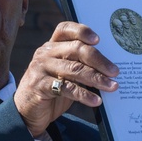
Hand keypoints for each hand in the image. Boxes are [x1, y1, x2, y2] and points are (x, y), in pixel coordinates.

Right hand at [14, 22, 118, 136]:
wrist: (26, 111)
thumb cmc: (50, 90)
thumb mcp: (63, 73)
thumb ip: (78, 66)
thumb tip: (109, 69)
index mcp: (51, 46)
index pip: (65, 29)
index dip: (82, 31)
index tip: (98, 40)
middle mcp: (45, 53)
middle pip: (76, 49)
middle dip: (99, 60)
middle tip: (115, 71)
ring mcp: (41, 69)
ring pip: (74, 69)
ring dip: (96, 78)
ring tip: (112, 86)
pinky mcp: (40, 86)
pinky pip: (67, 88)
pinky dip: (84, 95)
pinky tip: (96, 101)